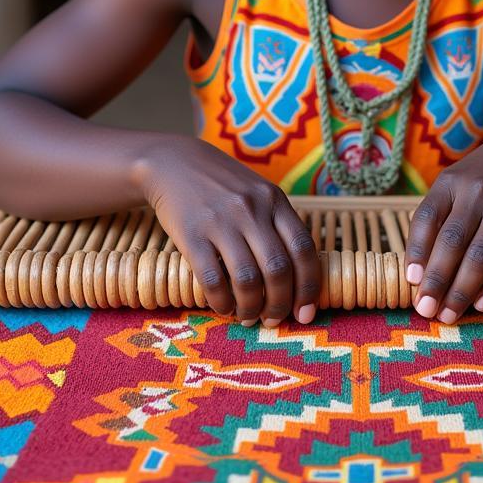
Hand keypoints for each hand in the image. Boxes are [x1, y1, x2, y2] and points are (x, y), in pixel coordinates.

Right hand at [139, 135, 320, 327]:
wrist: (173, 163)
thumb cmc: (222, 185)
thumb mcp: (258, 192)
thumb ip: (278, 224)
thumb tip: (299, 276)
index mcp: (274, 200)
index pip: (303, 248)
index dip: (309, 286)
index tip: (306, 312)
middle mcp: (252, 209)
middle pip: (278, 269)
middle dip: (280, 304)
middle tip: (274, 319)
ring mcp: (222, 222)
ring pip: (248, 279)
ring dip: (251, 308)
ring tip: (248, 317)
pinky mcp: (192, 235)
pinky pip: (212, 280)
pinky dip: (222, 302)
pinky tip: (224, 307)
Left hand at [404, 126, 482, 322]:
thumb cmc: (480, 178)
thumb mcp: (453, 183)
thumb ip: (435, 217)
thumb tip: (417, 269)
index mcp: (450, 182)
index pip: (427, 218)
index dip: (416, 250)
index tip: (411, 281)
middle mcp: (476, 193)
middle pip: (452, 242)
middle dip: (437, 281)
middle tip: (426, 310)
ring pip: (480, 256)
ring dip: (463, 291)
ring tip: (449, 315)